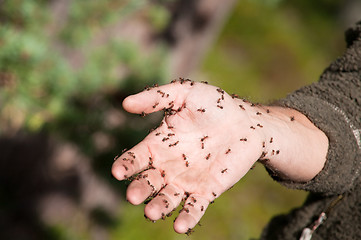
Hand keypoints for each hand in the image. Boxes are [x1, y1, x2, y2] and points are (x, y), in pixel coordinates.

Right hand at [111, 79, 327, 232]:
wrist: (246, 122)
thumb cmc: (214, 105)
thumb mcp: (185, 94)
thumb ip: (156, 98)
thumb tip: (125, 103)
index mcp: (158, 144)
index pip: (136, 158)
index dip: (126, 165)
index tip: (118, 172)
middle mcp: (168, 165)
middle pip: (148, 182)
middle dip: (139, 190)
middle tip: (134, 196)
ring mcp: (186, 180)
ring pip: (167, 198)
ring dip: (159, 206)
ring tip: (152, 212)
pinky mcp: (206, 190)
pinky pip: (194, 207)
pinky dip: (186, 218)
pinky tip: (180, 227)